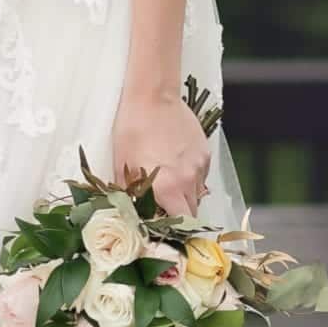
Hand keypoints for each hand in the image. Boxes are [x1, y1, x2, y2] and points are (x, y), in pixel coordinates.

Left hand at [111, 92, 211, 219]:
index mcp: (168, 188)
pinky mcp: (205, 152)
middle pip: (192, 213)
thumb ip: (131, 196)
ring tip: (167, 183)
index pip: (182, 225)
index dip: (173, 231)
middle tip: (162, 209)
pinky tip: (174, 165)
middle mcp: (189, 180)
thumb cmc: (131, 129)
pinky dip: (190, 177)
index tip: (162, 229)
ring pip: (197, 194)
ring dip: (184, 196)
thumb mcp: (123, 166)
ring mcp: (200, 166)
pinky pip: (201, 175)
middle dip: (179, 216)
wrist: (152, 95)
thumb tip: (132, 215)